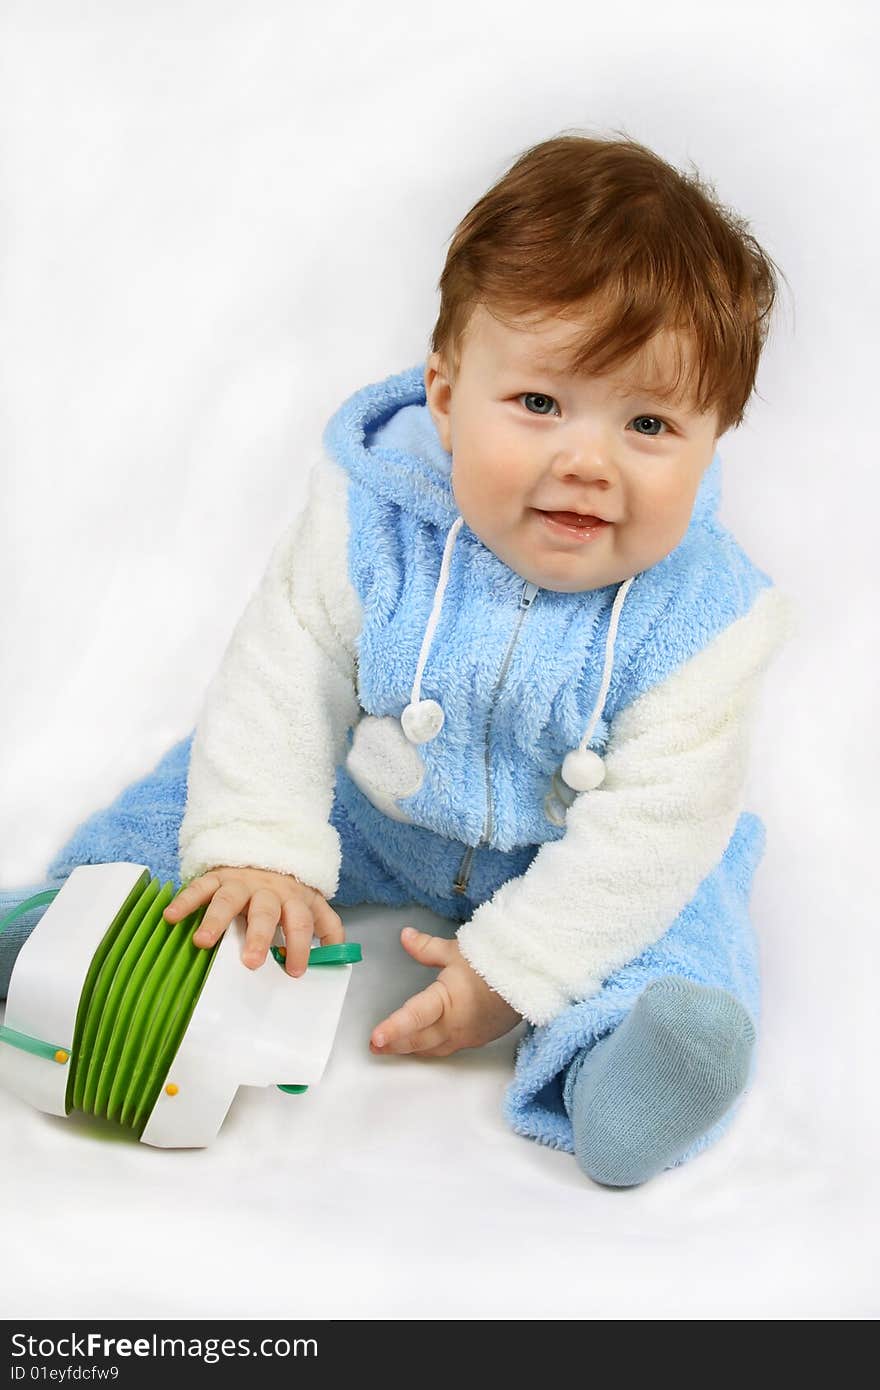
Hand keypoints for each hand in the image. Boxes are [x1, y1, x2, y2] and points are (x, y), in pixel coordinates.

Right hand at [163, 865, 342, 976]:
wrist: (265, 851)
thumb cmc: (287, 891)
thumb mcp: (312, 903)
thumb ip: (328, 928)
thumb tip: (341, 956)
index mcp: (293, 899)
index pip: (301, 922)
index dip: (300, 945)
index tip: (295, 971)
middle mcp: (267, 891)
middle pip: (265, 912)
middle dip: (258, 936)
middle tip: (251, 962)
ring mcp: (240, 883)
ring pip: (229, 899)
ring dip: (215, 920)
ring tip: (203, 942)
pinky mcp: (217, 877)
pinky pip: (200, 887)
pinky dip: (185, 901)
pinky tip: (171, 917)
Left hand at [370, 928, 522, 1056]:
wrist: (531, 980)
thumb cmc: (496, 963)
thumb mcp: (457, 951)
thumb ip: (426, 947)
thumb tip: (405, 936)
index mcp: (448, 1002)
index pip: (415, 1017)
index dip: (393, 1028)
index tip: (375, 1037)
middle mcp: (455, 1026)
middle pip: (418, 1040)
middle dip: (395, 1043)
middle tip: (374, 1044)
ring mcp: (466, 1036)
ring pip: (432, 1048)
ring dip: (411, 1048)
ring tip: (391, 1046)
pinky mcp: (476, 1039)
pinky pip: (447, 1048)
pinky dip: (430, 1047)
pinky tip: (422, 1043)